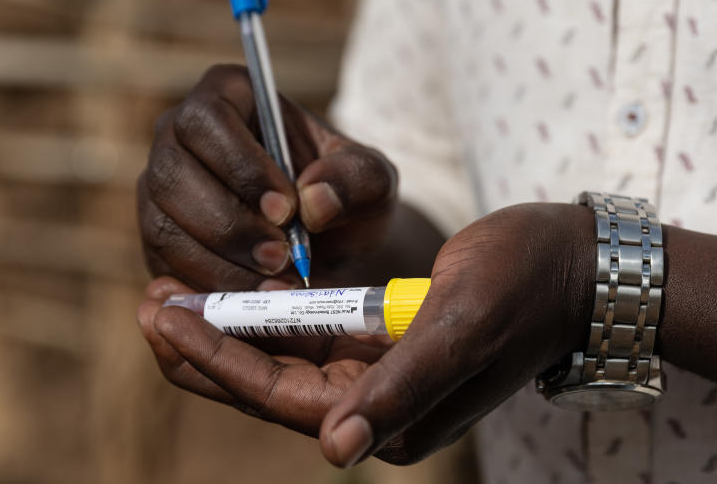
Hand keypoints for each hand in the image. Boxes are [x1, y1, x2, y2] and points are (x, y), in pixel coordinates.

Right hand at [136, 64, 398, 290]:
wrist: (329, 243)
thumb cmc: (344, 194)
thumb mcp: (371, 180)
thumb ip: (356, 179)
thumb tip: (315, 200)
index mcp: (228, 95)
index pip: (208, 119)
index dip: (240, 165)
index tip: (286, 210)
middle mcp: (179, 135)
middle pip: (172, 173)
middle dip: (227, 224)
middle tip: (281, 258)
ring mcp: (159, 188)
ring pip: (162, 225)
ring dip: (218, 263)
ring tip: (275, 284)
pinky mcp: (157, 237)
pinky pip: (164, 265)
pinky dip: (208, 288)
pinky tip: (254, 298)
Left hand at [137, 203, 596, 465]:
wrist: (568, 267)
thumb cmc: (522, 292)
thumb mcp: (460, 332)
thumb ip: (400, 390)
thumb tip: (337, 449)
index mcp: (392, 418)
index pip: (281, 397)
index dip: (216, 357)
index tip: (162, 315)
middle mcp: (374, 404)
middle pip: (266, 384)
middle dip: (204, 345)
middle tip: (148, 302)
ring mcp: (372, 373)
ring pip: (278, 358)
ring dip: (224, 327)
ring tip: (167, 295)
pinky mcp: (375, 340)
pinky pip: (302, 335)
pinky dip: (261, 314)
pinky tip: (224, 291)